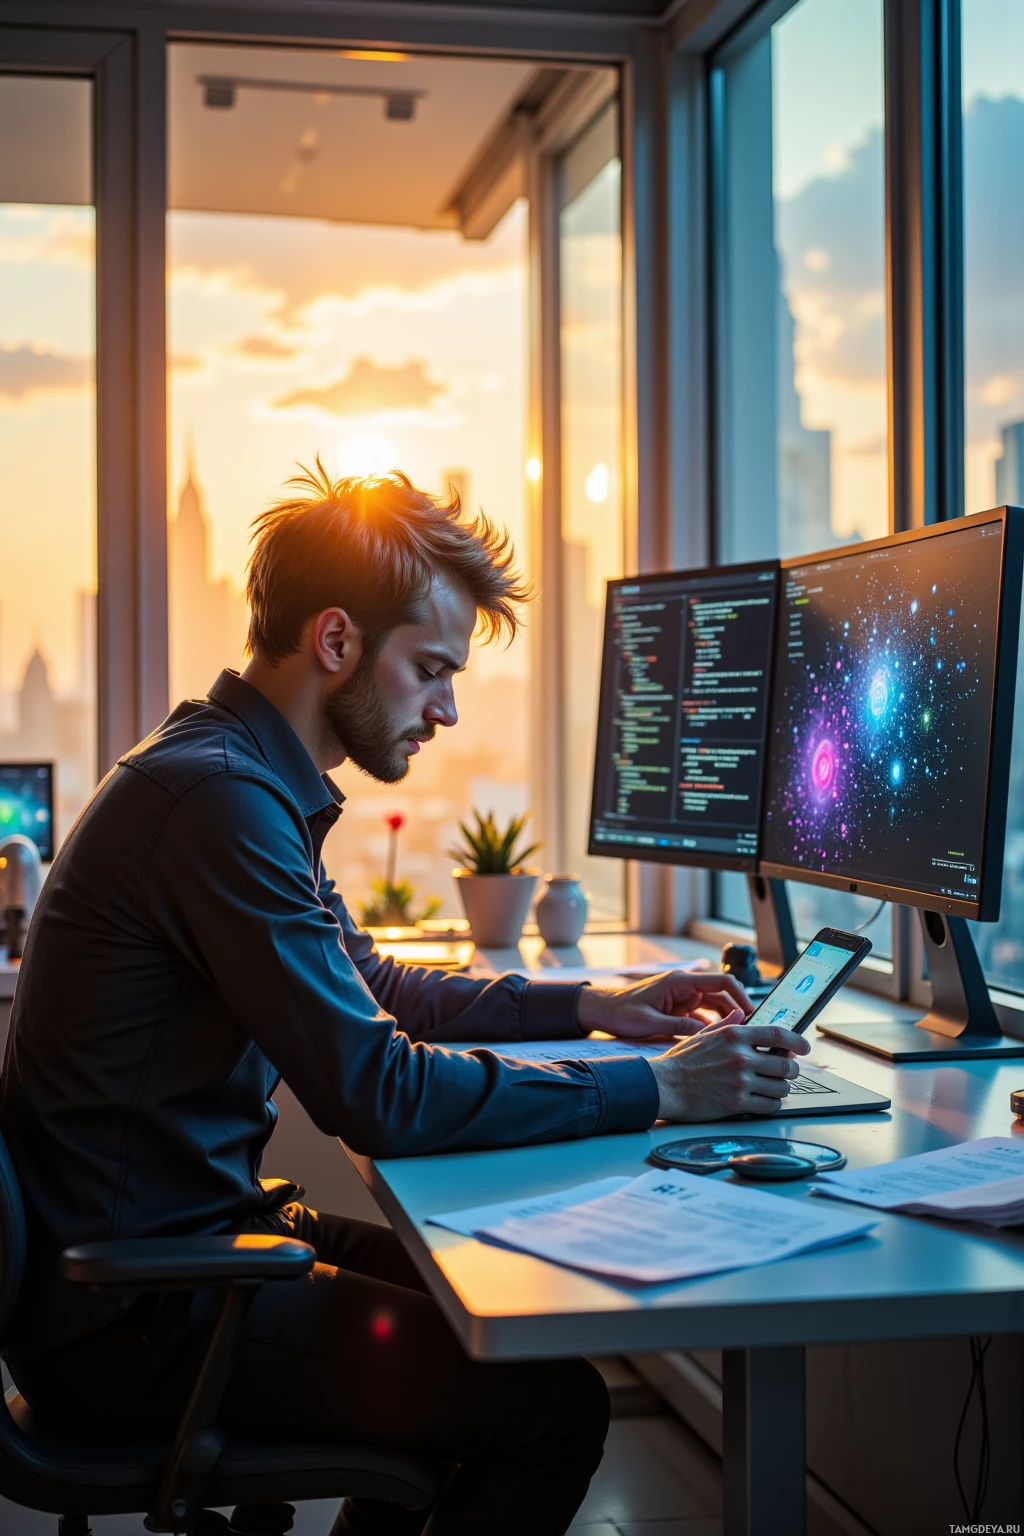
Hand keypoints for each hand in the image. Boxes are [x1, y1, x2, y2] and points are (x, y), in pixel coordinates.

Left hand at [576, 968, 752, 1040]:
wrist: (603, 1011)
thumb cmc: (622, 1012)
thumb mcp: (650, 1022)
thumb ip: (679, 1028)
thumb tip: (706, 1036)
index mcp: (680, 982)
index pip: (721, 982)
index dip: (740, 995)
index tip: (752, 1012)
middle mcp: (685, 987)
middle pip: (722, 995)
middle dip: (737, 1011)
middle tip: (751, 1031)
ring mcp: (683, 997)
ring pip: (715, 1006)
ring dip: (727, 1020)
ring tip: (740, 1039)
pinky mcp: (679, 1009)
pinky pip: (703, 1016)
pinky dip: (712, 1027)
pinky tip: (720, 1042)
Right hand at [648, 1016, 810, 1121]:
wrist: (664, 1085)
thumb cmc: (681, 1061)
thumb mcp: (703, 1034)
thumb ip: (726, 1024)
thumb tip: (742, 1013)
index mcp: (734, 1036)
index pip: (778, 1035)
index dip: (798, 1041)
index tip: (805, 1047)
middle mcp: (741, 1057)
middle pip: (786, 1065)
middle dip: (791, 1070)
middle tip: (788, 1072)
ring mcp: (740, 1081)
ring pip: (781, 1087)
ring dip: (782, 1089)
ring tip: (774, 1088)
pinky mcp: (737, 1103)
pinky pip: (769, 1105)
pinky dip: (772, 1104)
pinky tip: (765, 1101)